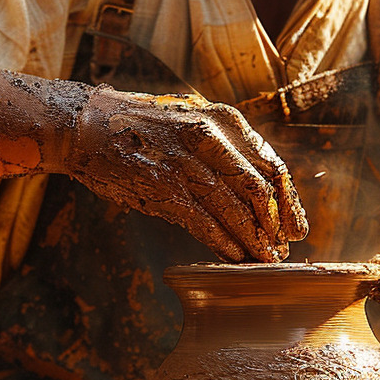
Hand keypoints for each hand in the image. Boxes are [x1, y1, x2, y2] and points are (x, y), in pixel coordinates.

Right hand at [63, 84, 308, 261]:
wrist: (84, 125)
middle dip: (275, 227)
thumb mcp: (191, 120)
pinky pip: (203, 222)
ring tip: (262, 261)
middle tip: (280, 251)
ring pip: (235, 210)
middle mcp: (209, 137)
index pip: (272, 165)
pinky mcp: (162, 186)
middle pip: (261, 190)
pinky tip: (233, 257)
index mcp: (223, 119)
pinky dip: (223, 243)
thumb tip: (257, 190)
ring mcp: (185, 162)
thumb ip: (223, 147)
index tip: (296, 229)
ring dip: (252, 241)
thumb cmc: (140, 128)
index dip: (289, 203)